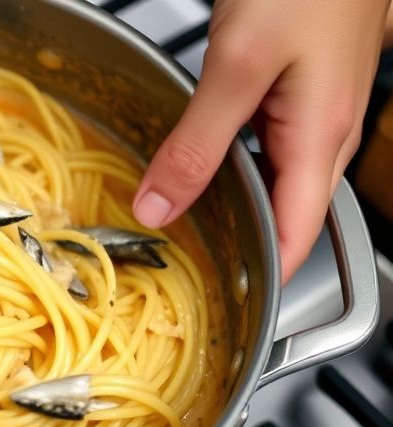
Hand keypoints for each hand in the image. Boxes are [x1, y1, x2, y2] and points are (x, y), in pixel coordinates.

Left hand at [132, 0, 390, 283]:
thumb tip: (159, 206)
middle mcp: (324, 135)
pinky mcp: (299, 91)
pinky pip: (267, 148)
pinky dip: (232, 163)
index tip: (218, 302)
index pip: (296, 241)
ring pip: (273, 182)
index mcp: (318, 141)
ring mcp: (315, 114)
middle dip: (239, 245)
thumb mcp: (236, 67)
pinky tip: (197, 160)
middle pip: (286, 217)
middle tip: (183, 262)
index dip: (261, 280)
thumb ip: (196, 142)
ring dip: (231, 203)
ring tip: (178, 220)